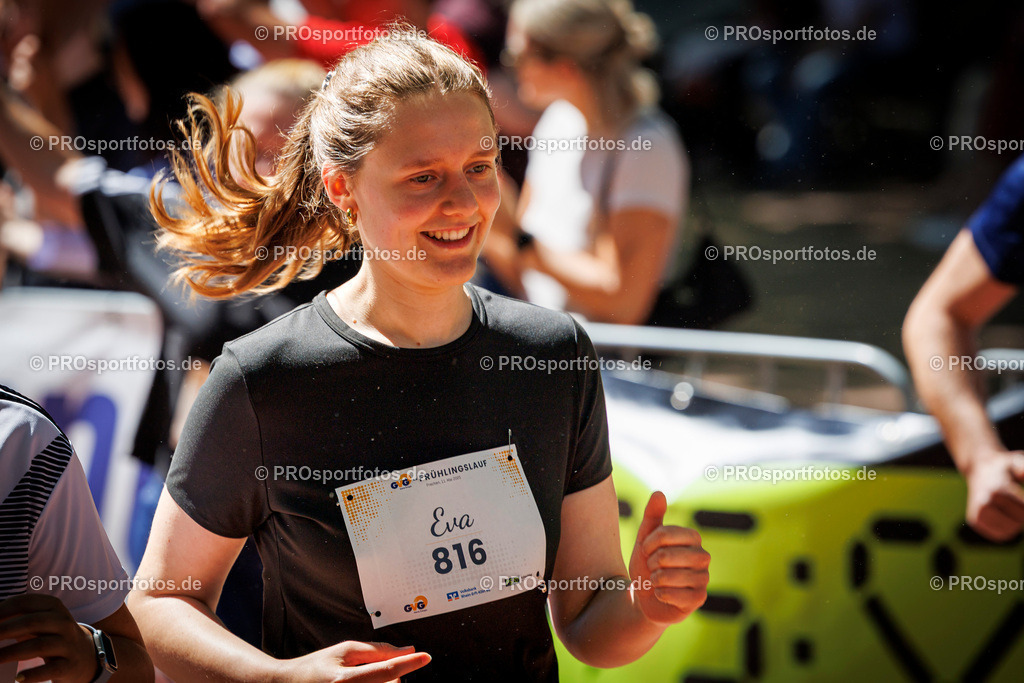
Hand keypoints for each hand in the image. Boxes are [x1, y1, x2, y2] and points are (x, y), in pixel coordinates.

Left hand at [0, 594, 98, 682]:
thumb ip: (19, 618)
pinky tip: (18, 678)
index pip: (26, 602)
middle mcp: (63, 622)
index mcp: (54, 607)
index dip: (3, 610)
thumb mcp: (41, 621)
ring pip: (40, 645)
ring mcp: (68, 644)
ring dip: (12, 652)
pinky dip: (33, 674)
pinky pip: (51, 669)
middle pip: (33, 622)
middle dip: (5, 629)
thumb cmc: (52, 636)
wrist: (84, 655)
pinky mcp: (70, 665)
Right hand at [276, 640, 430, 682]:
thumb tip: (407, 650)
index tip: (425, 657)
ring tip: (364, 680)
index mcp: (344, 679)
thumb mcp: (344, 651)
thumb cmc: (316, 668)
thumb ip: (377, 650)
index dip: (409, 663)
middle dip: (392, 677)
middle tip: (372, 672)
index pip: (386, 670)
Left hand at [628, 491, 708, 624]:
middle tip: (652, 568)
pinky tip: (662, 594)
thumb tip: (659, 492)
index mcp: (693, 538)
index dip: (649, 543)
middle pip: (666, 555)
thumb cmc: (648, 564)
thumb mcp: (646, 539)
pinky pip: (673, 595)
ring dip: (654, 580)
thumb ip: (652, 516)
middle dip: (650, 563)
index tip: (646, 550)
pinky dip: (660, 594)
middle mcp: (703, 556)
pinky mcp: (699, 599)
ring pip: (668, 576)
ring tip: (657, 580)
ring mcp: (704, 578)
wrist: (646, 596)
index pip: (665, 533)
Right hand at [965, 450, 1023, 540]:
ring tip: (1012, 510)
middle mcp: (985, 501)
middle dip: (1023, 515)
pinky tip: (1004, 517)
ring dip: (1016, 524)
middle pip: (1018, 522)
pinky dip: (1006, 530)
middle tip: (1018, 504)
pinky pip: (999, 535)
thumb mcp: (1015, 461)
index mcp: (998, 489)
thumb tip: (1023, 474)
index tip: (1021, 499)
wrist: (978, 469)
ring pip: (1009, 531)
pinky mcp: (974, 520)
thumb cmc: (1004, 467)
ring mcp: (978, 512)